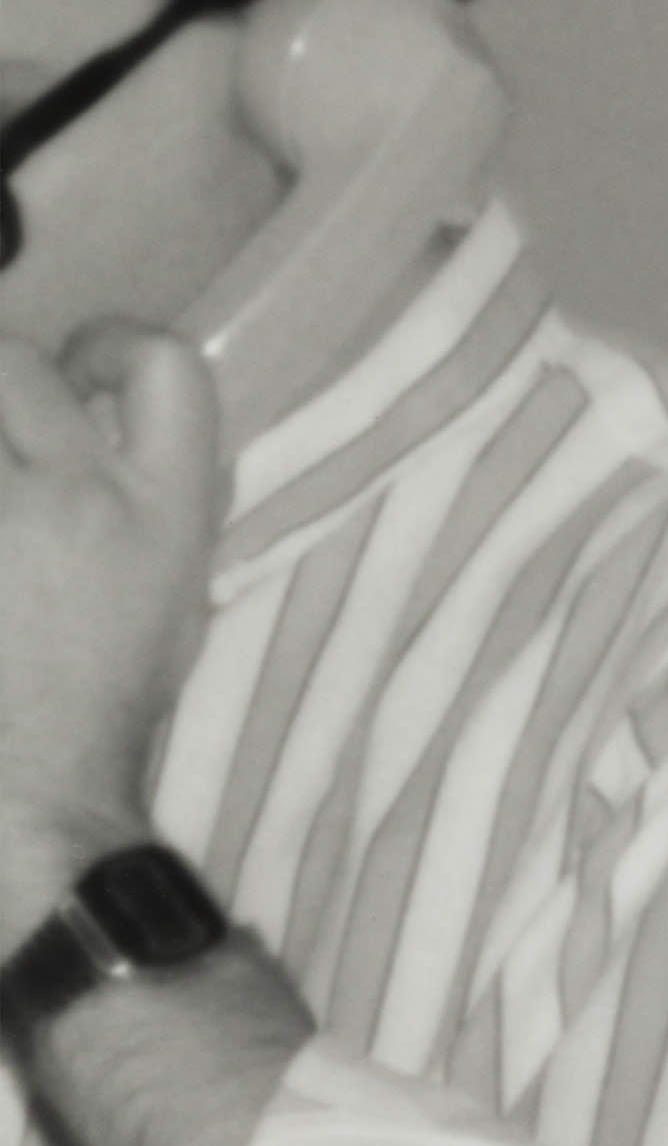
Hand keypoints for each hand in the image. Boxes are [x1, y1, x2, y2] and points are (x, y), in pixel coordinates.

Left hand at [0, 323, 224, 928]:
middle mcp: (82, 503)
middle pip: (18, 365)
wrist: (31, 799)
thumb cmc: (97, 712)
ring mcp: (0, 521)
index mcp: (161, 518)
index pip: (169, 374)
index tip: (87, 371)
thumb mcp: (172, 603)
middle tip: (3, 446)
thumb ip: (145, 502)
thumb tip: (90, 425)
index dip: (118, 346)